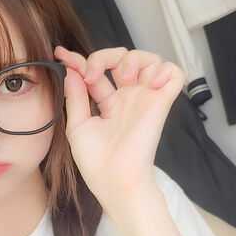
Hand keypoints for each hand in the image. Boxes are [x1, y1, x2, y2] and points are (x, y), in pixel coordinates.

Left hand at [54, 45, 183, 212]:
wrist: (114, 179)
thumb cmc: (96, 162)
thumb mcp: (77, 126)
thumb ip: (75, 97)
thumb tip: (71, 71)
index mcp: (108, 104)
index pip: (97, 72)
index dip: (80, 60)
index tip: (62, 56)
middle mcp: (128, 98)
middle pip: (123, 57)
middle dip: (104, 56)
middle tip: (92, 75)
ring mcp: (145, 98)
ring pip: (150, 59)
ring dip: (134, 59)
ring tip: (124, 78)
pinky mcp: (161, 102)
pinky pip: (174, 73)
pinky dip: (164, 69)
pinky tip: (149, 81)